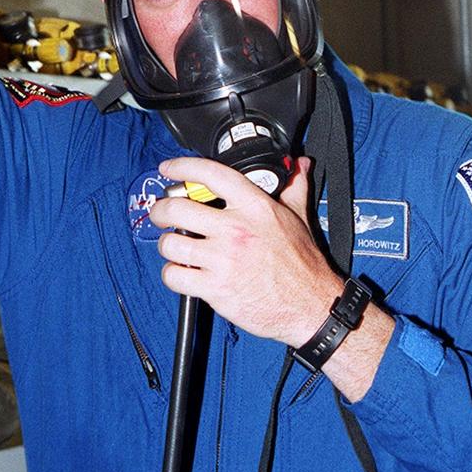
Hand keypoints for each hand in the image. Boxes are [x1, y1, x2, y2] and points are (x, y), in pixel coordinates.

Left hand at [149, 155, 342, 344]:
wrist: (310, 306)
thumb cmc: (303, 264)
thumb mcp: (299, 217)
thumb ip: (293, 187)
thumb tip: (298, 166)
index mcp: (254, 207)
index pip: (210, 174)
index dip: (182, 167)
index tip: (168, 168)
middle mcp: (236, 229)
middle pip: (177, 208)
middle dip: (161, 210)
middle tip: (162, 213)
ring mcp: (223, 260)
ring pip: (170, 243)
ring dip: (167, 245)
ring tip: (176, 246)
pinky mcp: (215, 289)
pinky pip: (174, 275)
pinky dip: (172, 274)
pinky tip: (183, 271)